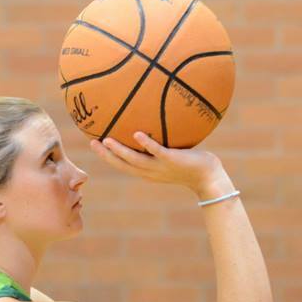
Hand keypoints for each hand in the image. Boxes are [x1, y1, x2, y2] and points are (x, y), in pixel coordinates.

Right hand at [89, 131, 225, 193]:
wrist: (209, 176)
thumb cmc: (192, 164)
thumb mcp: (173, 155)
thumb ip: (162, 145)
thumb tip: (155, 124)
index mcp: (148, 172)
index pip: (123, 166)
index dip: (108, 157)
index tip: (95, 145)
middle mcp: (151, 172)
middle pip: (123, 165)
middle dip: (107, 156)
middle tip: (92, 143)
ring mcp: (161, 167)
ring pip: (136, 160)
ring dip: (120, 151)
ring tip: (106, 140)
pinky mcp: (173, 160)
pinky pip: (157, 152)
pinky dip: (147, 144)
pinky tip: (137, 134)